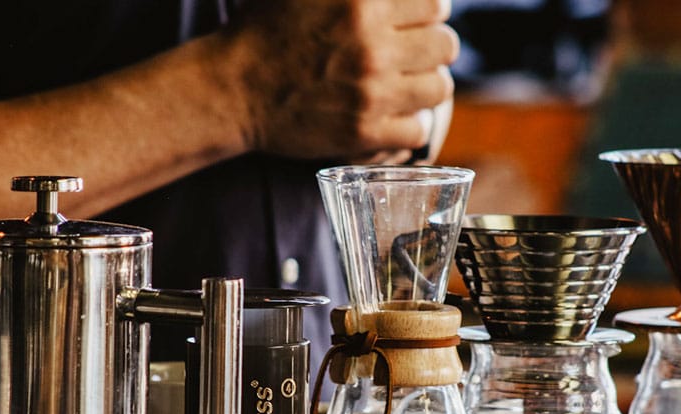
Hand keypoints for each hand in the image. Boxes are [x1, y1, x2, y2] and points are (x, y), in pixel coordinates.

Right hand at [225, 0, 458, 160]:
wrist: (235, 89)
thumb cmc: (266, 31)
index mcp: (361, 3)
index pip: (435, 4)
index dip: (430, 13)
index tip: (417, 22)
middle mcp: (372, 46)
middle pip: (445, 46)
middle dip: (433, 48)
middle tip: (413, 55)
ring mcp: (371, 92)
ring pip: (439, 89)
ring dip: (426, 87)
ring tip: (407, 87)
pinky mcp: (365, 132)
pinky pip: (419, 130)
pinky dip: (410, 125)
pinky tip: (394, 117)